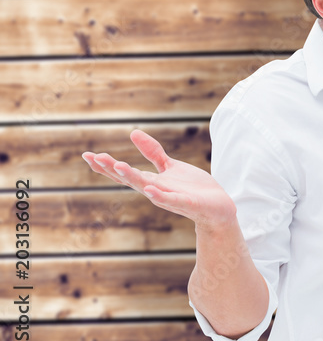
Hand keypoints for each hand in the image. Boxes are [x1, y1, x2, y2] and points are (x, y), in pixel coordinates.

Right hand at [82, 129, 235, 229]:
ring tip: (118, 165)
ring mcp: (170, 197)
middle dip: (112, 169)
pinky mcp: (186, 203)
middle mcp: (155, 190)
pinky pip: (171, 199)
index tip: (87, 155)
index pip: (124, 173)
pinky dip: (160, 195)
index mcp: (151, 181)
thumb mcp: (170, 166)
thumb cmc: (192, 188)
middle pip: (130, 179)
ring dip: (132, 177)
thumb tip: (133, 133)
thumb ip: (152, 152)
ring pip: (147, 188)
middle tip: (94, 158)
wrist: (217, 207)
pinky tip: (150, 189)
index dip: (106, 165)